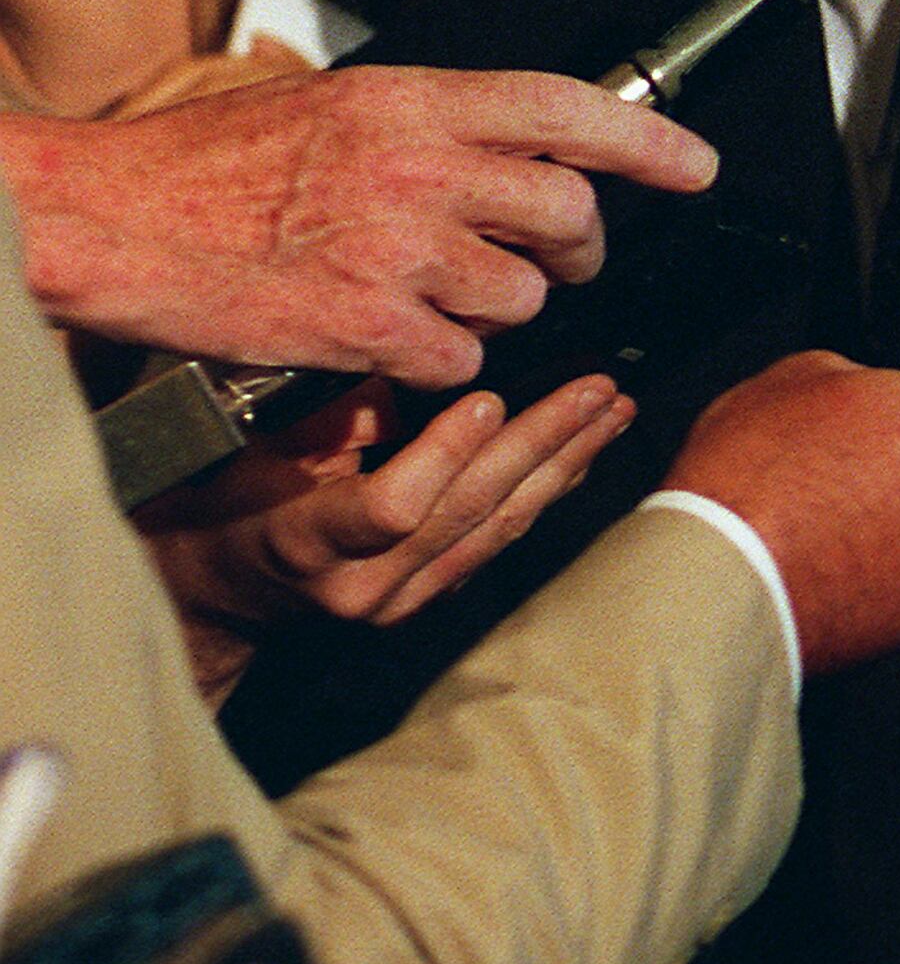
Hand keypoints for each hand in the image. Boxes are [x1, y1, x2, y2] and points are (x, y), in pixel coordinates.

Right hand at [4, 68, 717, 385]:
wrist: (115, 218)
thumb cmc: (209, 165)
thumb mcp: (333, 104)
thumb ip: (429, 124)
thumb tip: (514, 140)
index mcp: (414, 102)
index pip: (571, 110)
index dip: (651, 143)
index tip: (697, 168)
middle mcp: (421, 168)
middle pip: (571, 214)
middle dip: (578, 249)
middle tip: (559, 261)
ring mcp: (399, 249)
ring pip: (522, 296)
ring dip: (499, 309)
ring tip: (438, 297)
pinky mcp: (368, 326)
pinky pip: (461, 359)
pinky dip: (438, 363)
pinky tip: (390, 342)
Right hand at [135, 374, 638, 698]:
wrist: (221, 590)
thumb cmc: (231, 504)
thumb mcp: (260, 453)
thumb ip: (336, 418)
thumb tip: (412, 363)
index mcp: (309, 543)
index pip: (394, 507)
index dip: (445, 454)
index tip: (486, 397)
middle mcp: (364, 585)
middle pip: (470, 511)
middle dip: (543, 443)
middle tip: (597, 390)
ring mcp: (404, 600)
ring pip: (500, 527)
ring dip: (565, 462)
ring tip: (613, 411)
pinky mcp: (430, 598)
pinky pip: (499, 539)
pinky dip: (545, 490)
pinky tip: (583, 451)